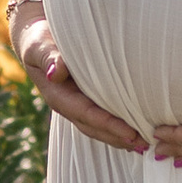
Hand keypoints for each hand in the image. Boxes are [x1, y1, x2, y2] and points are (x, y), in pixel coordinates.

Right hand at [15, 17, 146, 152]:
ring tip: (144, 144)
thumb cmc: (40, 39)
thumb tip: (55, 73)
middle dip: (118, 137)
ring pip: (99, 127)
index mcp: (57, 95)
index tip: (130, 132)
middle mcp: (68, 105)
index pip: (86, 114)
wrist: (36, 38)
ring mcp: (77, 105)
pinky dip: (118, 127)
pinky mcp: (86, 100)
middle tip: (145, 144)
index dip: (107, 124)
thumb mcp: (40, 45)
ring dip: (120, 137)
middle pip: (94, 127)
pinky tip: (136, 131)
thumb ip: (48, 57)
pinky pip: (102, 117)